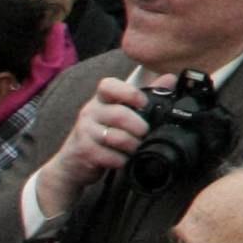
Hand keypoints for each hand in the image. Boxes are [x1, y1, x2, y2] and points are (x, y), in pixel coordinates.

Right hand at [30, 74, 149, 221]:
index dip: (129, 93)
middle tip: (145, 133)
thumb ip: (144, 95)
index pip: (108, 85)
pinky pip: (109, 156)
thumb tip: (170, 79)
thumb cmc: (102, 134)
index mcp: (101, 99)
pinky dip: (121, 160)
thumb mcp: (120, 112)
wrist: (72, 163)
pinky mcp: (83, 151)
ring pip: (115, 137)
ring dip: (132, 145)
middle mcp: (90, 112)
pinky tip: (122, 159)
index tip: (143, 103)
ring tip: (136, 147)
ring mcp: (84, 132)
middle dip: (138, 126)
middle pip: (119, 114)